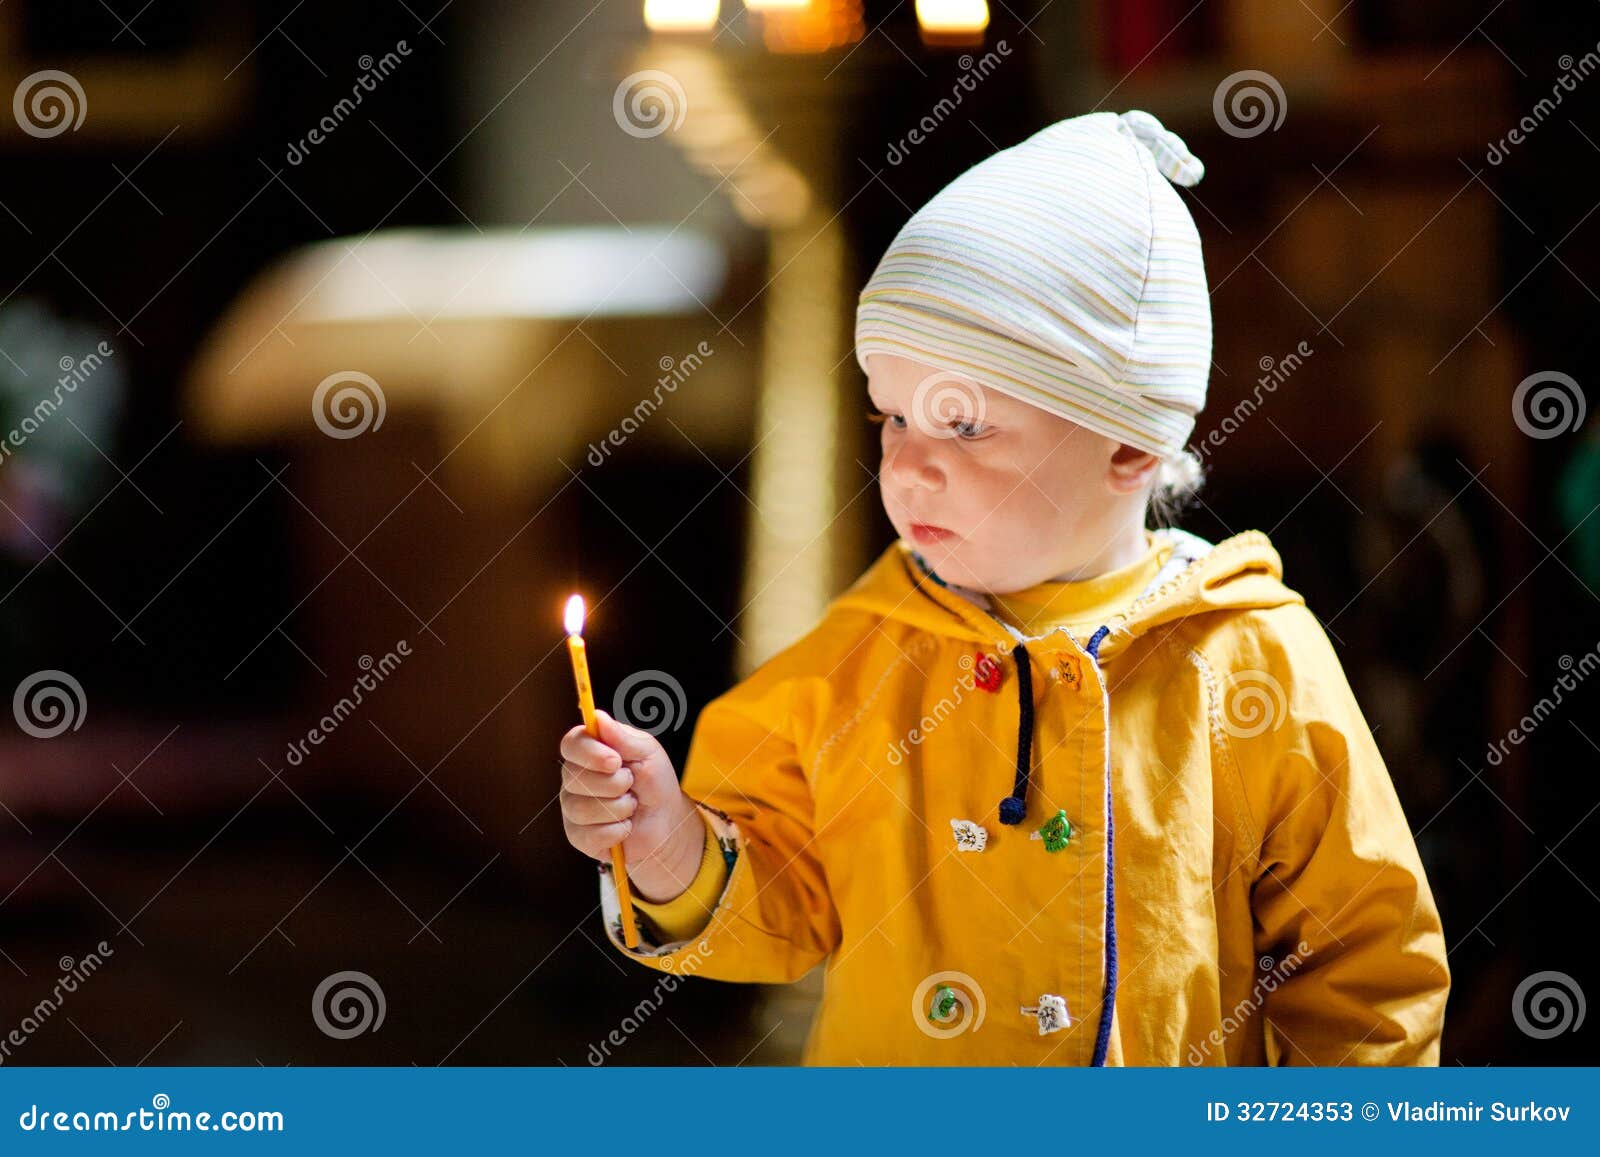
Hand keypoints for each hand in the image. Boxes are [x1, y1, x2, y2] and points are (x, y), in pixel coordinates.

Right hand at [558, 709, 705, 902]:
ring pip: (583, 809)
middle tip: (632, 784)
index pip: (571, 744)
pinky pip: (591, 835)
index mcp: (588, 751)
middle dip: (615, 784)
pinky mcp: (578, 836)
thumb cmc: (654, 781)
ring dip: (619, 808)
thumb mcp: (647, 753)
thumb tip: (596, 716)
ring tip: (631, 805)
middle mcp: (574, 778)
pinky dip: (618, 831)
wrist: (666, 820)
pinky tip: (625, 826)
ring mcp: (573, 808)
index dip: (590, 753)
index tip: (615, 761)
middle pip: (576, 779)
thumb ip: (621, 737)